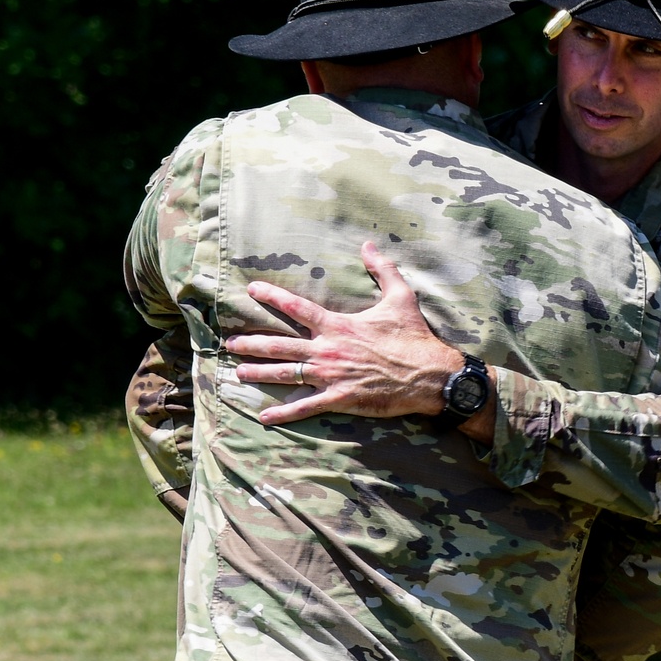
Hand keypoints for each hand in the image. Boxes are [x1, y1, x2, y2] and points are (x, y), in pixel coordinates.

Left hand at [225, 241, 489, 432]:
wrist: (429, 375)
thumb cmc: (414, 337)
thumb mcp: (400, 297)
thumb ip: (382, 269)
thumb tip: (369, 245)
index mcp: (338, 324)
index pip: (297, 307)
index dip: (272, 297)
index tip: (251, 290)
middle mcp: (328, 349)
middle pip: (281, 344)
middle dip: (253, 343)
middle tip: (230, 343)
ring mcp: (331, 376)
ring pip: (286, 374)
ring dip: (260, 373)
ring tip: (237, 373)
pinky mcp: (340, 399)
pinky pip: (306, 406)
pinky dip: (284, 412)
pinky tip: (264, 416)